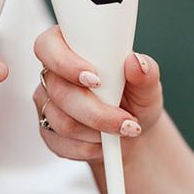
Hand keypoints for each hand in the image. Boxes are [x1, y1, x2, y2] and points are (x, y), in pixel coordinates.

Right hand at [32, 25, 162, 162]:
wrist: (129, 131)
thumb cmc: (133, 98)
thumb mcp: (147, 84)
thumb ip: (145, 71)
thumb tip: (137, 62)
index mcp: (69, 48)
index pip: (48, 46)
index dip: (65, 62)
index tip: (96, 79)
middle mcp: (52, 74)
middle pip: (58, 90)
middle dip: (95, 111)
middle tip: (125, 121)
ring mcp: (46, 102)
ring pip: (61, 120)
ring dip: (96, 131)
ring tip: (119, 130)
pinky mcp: (46, 130)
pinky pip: (60, 142)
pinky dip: (88, 147)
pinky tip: (103, 143)